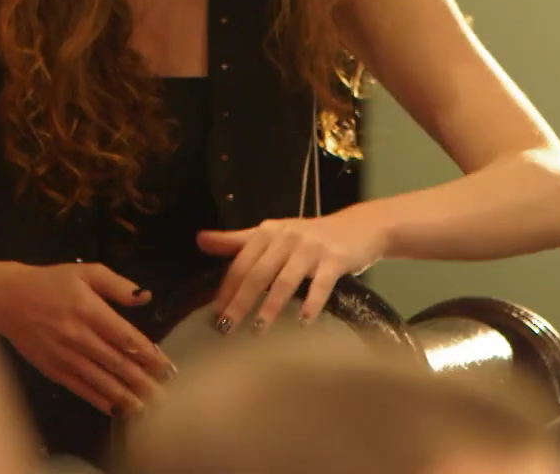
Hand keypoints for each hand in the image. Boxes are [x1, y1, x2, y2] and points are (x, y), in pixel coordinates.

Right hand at [0, 261, 175, 415]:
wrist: (6, 299)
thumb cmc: (50, 282)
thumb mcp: (85, 272)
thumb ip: (117, 285)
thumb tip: (145, 297)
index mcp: (90, 310)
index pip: (126, 337)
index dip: (148, 354)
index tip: (167, 367)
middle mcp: (79, 337)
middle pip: (117, 363)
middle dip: (143, 381)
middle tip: (165, 396)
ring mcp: (65, 356)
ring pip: (101, 380)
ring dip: (125, 396)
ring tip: (147, 408)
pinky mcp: (53, 370)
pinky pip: (81, 388)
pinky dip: (100, 401)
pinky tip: (116, 409)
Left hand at [196, 211, 387, 333]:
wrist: (360, 227)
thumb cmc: (311, 237)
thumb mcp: (274, 234)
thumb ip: (237, 241)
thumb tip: (200, 240)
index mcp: (269, 231)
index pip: (241, 262)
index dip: (227, 288)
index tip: (215, 313)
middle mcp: (287, 236)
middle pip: (258, 273)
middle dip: (241, 302)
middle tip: (227, 328)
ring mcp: (312, 248)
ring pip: (285, 281)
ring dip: (270, 307)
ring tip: (258, 331)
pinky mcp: (335, 259)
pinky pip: (320, 285)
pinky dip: (310, 305)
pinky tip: (303, 323)